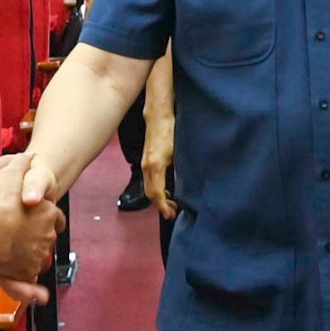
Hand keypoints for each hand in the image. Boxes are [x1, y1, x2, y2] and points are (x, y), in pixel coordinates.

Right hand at [0, 154, 63, 304]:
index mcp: (48, 212)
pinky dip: (26, 288)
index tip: (46, 222)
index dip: (49, 219)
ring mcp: (37, 255)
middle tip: (25, 242)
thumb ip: (20, 165)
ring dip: (30, 263)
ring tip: (20, 265)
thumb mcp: (8, 173)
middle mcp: (47, 235)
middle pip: (46, 239)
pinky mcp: (23, 273)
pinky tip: (20, 291)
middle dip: (37, 241)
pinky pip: (25, 281)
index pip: (56, 217)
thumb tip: (30, 156)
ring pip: (36, 260)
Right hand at [143, 105, 176, 219]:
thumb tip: (184, 187)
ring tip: (171, 202)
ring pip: (148, 187)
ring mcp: (145, 163)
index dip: (163, 206)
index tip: (170, 214)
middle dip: (160, 205)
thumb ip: (180, 170)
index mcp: (155, 166)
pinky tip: (166, 188)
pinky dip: (156, 188)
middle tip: (172, 212)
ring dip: (158, 197)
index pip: (156, 193)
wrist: (159, 116)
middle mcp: (147, 166)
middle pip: (150, 193)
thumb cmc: (171, 130)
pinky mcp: (146, 160)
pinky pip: (148, 180)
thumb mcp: (179, 152)